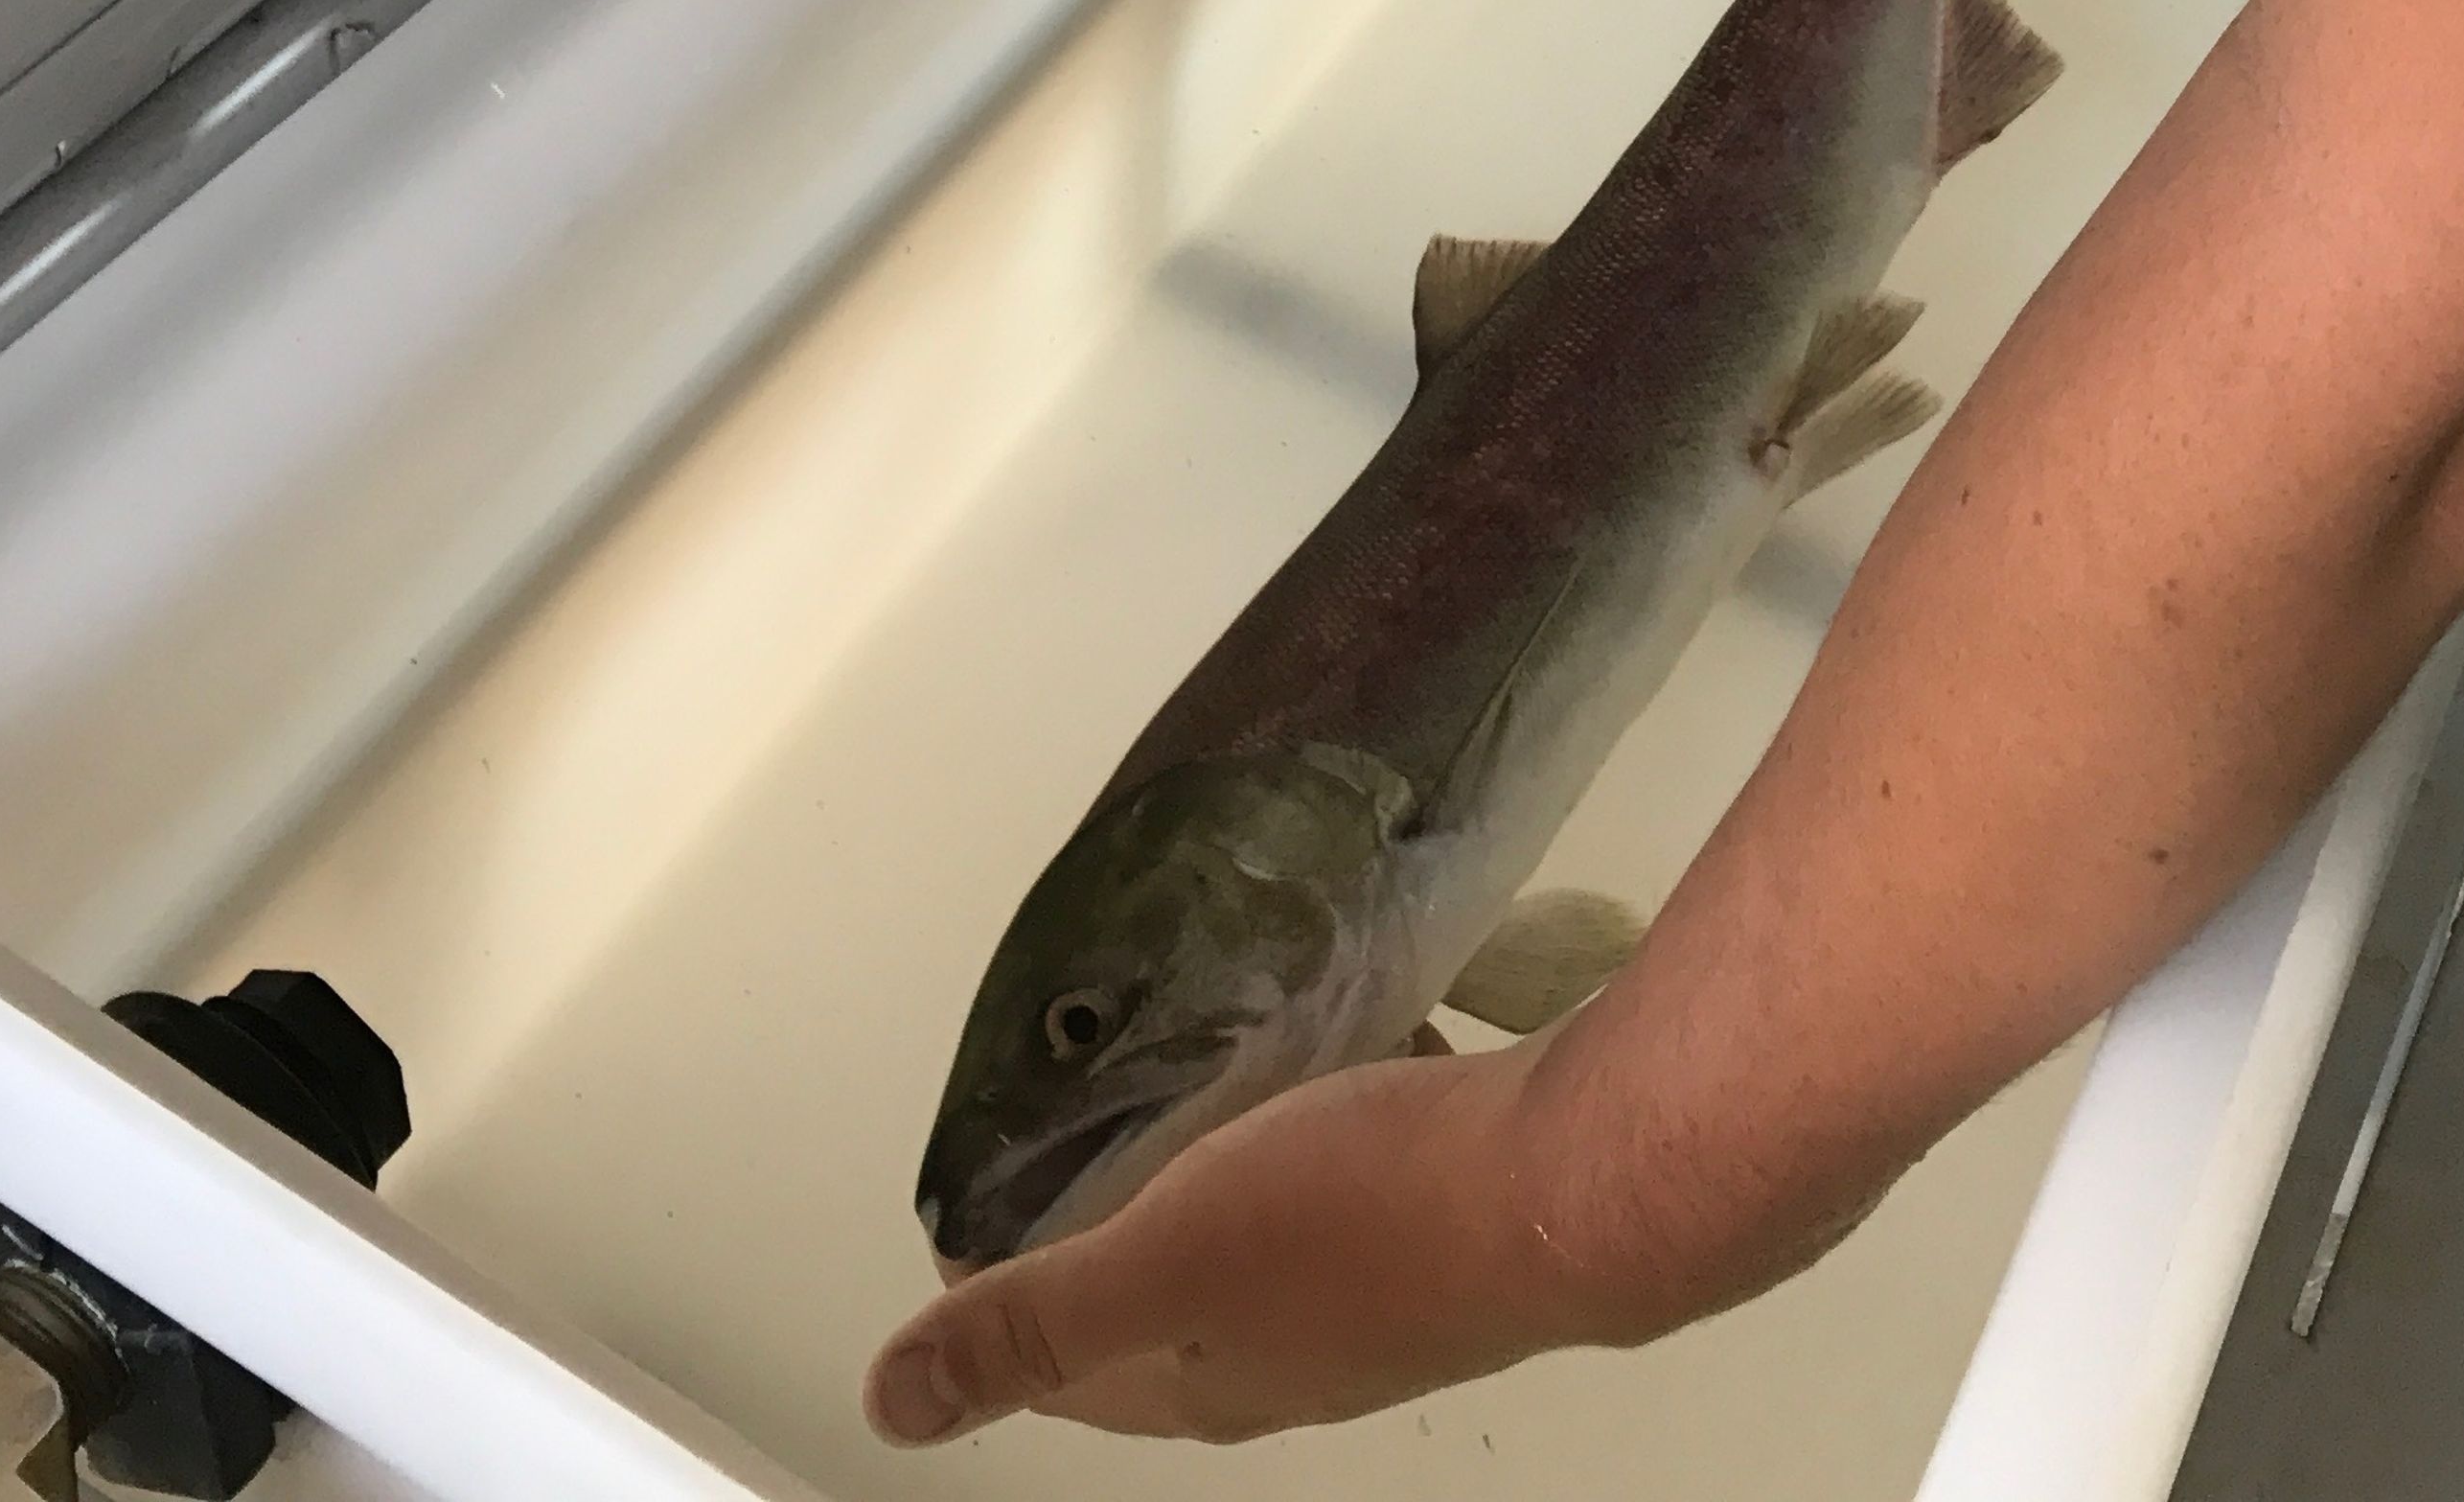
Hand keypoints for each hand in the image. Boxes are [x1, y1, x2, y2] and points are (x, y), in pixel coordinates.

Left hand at [862, 1041, 1655, 1448]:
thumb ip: (1033, 1320)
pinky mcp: (1434, 1228)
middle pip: (1151, 1303)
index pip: (1058, 1363)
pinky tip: (1298, 1059)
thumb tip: (889, 1405)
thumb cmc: (1361, 1215)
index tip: (976, 1180)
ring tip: (1173, 1066)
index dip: (997, 1282)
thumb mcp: (1167, 1253)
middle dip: (1095, 1221)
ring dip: (1199, 1171)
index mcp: (1199, 1383)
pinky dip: (1293, 1130)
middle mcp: (1283, 1361)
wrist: (1574, 1181)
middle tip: (1061, 1108)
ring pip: (1245, 1241)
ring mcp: (1369, 1300)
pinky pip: (1331, 1185)